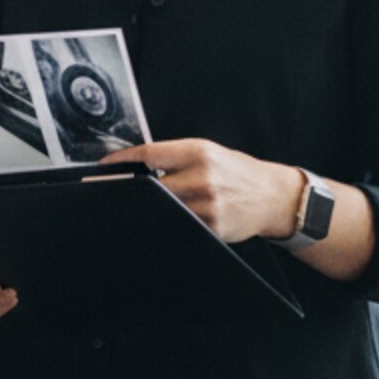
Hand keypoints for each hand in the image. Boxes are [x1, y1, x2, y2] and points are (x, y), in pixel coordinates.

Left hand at [100, 139, 297, 244]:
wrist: (274, 196)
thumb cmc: (238, 172)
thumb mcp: (209, 153)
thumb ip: (175, 157)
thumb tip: (135, 166)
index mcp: (198, 152)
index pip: (148, 153)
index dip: (121, 160)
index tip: (104, 166)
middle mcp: (202, 176)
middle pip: (150, 185)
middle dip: (133, 190)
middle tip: (117, 194)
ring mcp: (207, 204)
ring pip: (162, 208)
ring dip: (150, 208)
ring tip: (147, 207)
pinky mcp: (212, 226)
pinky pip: (179, 226)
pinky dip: (169, 223)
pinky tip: (169, 220)